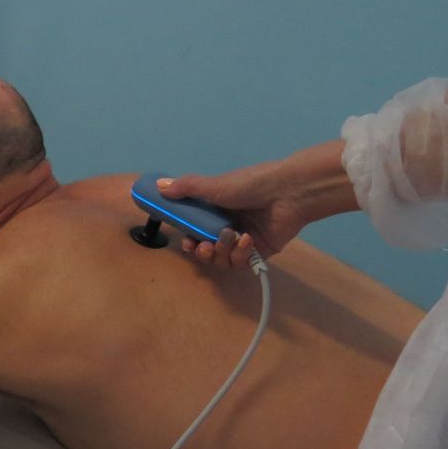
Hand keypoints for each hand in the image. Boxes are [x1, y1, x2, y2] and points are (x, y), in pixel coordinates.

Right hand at [159, 160, 311, 269]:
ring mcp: (243, 241)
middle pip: (206, 249)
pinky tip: (245, 240)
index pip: (196, 230)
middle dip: (201, 251)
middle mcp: (228, 226)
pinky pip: (240, 263)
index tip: (185, 240)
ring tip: (228, 238)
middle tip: (203, 247)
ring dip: (221, 251)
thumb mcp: (214, 185)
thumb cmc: (250, 185)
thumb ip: (186, 187)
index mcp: (217, 210)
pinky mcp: (258, 252)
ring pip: (221, 259)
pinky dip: (239, 253)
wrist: (288, 193)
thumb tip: (159, 186)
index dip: (188, 238)